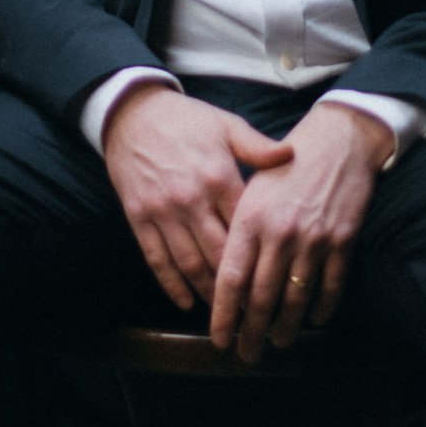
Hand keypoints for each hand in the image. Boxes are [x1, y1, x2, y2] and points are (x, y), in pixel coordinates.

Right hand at [102, 85, 293, 311]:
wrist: (134, 112)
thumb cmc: (187, 120)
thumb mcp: (227, 125)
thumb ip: (258, 147)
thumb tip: (292, 154)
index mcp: (218, 176)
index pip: (246, 227)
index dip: (262, 256)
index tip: (278, 278)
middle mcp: (191, 198)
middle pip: (220, 253)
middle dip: (239, 286)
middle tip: (257, 310)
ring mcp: (162, 211)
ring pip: (189, 263)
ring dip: (208, 292)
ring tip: (226, 314)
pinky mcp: (139, 217)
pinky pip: (156, 259)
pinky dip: (171, 285)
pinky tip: (186, 302)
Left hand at [209, 103, 390, 362]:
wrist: (337, 141)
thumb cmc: (287, 164)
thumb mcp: (252, 188)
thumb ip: (238, 229)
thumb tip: (226, 278)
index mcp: (250, 218)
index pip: (230, 279)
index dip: (223, 315)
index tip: (219, 339)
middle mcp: (279, 233)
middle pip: (261, 297)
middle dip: (252, 332)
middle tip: (247, 354)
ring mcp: (313, 239)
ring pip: (295, 297)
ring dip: (285, 327)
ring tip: (278, 342)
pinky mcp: (342, 241)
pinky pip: (331, 285)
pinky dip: (322, 307)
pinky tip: (314, 319)